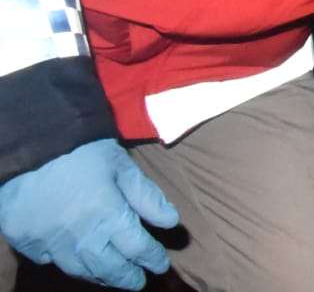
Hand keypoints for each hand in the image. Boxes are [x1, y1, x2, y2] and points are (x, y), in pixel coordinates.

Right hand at [0, 138, 178, 289]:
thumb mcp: (122, 166)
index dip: (153, 259)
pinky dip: (67, 263)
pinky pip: (50, 261)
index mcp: (109, 218)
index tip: (161, 265)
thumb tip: (171, 222)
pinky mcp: (28, 243)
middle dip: (128, 278)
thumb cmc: (82, 152)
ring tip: (113, 276)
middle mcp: (82, 239)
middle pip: (110, 268)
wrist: (28, 149)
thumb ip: (146, 196)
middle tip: (138, 281)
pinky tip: (76, 260)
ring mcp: (52, 245)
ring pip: (81, 271)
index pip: (138, 249)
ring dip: (101, 275)